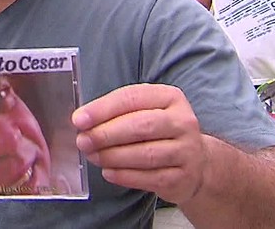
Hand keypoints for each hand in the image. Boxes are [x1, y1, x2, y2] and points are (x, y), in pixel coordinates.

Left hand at [72, 84, 206, 204]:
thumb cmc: (159, 133)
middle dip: (106, 134)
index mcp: (169, 97)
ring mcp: (186, 151)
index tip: (79, 119)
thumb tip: (83, 122)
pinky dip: (125, 176)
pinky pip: (150, 177)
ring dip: (113, 156)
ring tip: (93, 157)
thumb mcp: (143, 112)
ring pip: (145, 154)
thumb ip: (116, 113)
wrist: (195, 163)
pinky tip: (109, 172)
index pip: (132, 98)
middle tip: (83, 141)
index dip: (103, 109)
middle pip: (141, 126)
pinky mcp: (183, 177)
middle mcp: (182, 122)